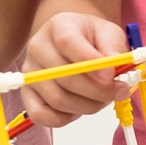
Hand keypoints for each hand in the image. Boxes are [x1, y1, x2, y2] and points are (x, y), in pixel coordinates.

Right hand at [20, 12, 129, 127]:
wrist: (74, 42)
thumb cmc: (92, 38)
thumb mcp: (109, 33)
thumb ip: (114, 47)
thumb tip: (112, 69)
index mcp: (59, 26)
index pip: (67, 42)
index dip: (90, 61)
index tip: (111, 74)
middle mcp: (38, 47)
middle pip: (65, 77)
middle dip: (98, 91)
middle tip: (118, 92)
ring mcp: (29, 72)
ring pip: (57, 99)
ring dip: (87, 106)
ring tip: (103, 99)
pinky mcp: (27, 94)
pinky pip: (41, 115)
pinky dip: (65, 119)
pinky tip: (80, 109)